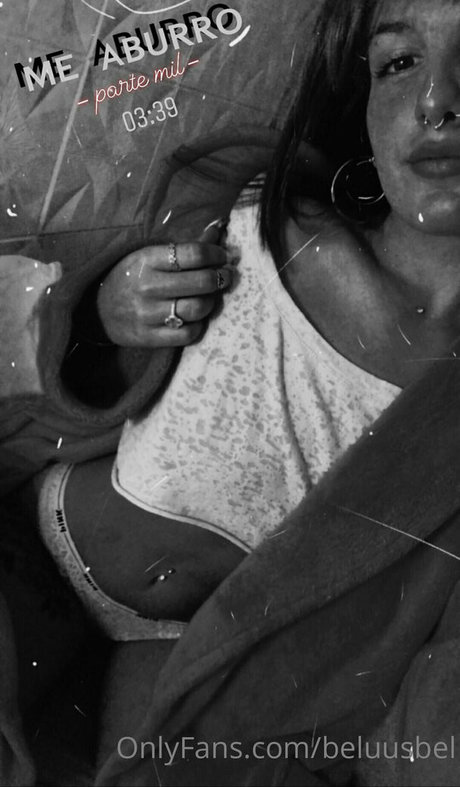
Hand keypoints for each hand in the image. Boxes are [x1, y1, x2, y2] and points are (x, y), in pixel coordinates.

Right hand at [97, 221, 231, 346]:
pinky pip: (188, 334)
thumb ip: (183, 246)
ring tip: (211, 297)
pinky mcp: (150, 337)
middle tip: (225, 276)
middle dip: (221, 277)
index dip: (215, 254)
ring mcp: (149, 314)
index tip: (221, 256)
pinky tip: (196, 318)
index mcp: (147, 260)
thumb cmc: (129, 278)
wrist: (96, 311)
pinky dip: (199, 326)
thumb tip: (217, 230)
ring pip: (198, 308)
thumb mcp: (148, 256)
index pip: (193, 254)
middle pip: (202, 282)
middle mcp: (148, 287)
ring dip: (212, 302)